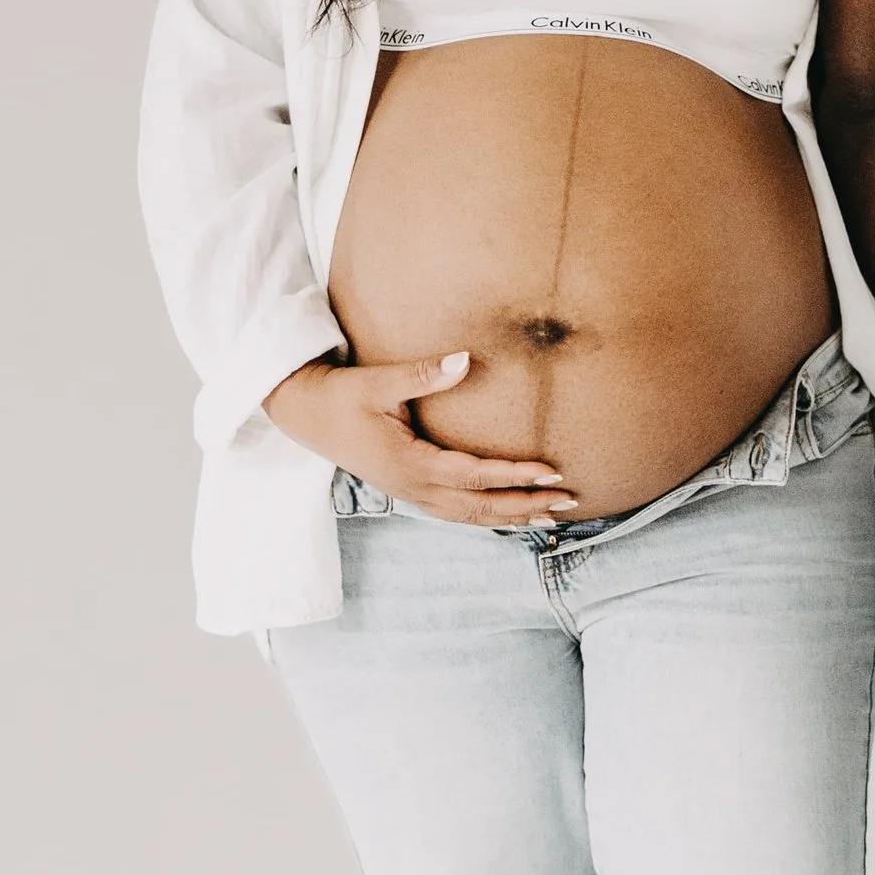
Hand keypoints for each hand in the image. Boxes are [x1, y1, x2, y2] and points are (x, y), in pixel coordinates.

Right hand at [264, 350, 576, 528]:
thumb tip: (464, 359)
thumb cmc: (341, 396)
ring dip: (512, 516)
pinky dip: (488, 516)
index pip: (474, 475)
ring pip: (470, 516)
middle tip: (569, 501)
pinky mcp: (409, 491)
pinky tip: (511, 514)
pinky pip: (456, 513)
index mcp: (410, 463)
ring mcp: (410, 494)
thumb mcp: (378, 382)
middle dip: (526, 505)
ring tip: (552, 516)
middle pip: (480, 506)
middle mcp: (413, 487)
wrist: (304, 415)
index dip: (515, 476)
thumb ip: (423, 373)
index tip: (551, 472)